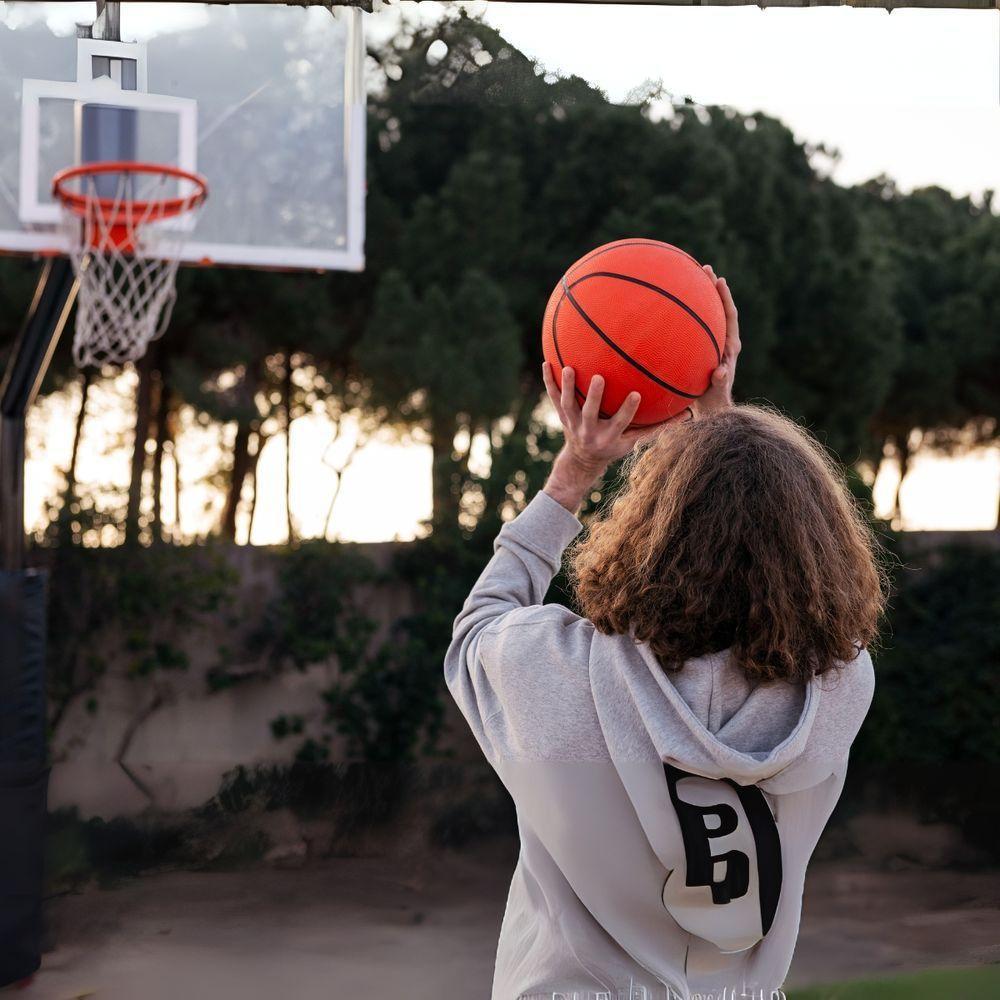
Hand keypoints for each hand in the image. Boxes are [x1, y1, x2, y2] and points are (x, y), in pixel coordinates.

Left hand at [541, 363, 671, 512]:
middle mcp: (589, 431)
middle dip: (593, 397)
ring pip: (568, 404)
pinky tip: (546, 363)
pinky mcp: (561, 416)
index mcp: (609, 437)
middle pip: (590, 413)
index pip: (620, 423)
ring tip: (568, 367)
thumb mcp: (635, 442)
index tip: (636, 394)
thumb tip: (687, 415)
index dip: (627, 410)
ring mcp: (573, 424)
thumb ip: (657, 428)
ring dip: (567, 387)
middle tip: (598, 377)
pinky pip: (553, 397)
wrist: (582, 460)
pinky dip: (549, 382)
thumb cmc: (614, 446)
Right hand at [692, 265, 740, 417]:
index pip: (729, 316)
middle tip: (703, 268)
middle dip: (712, 287)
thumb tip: (720, 372)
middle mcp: (723, 341)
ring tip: (688, 276)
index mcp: (730, 347)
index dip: (725, 298)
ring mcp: (711, 343)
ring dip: (699, 296)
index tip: (719, 280)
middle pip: (718, 308)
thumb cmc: (712, 401)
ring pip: (706, 315)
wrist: (710, 408)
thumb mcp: (715, 393)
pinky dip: (684, 313)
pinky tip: (668, 305)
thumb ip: (719, 382)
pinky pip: (693, 326)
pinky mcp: (700, 348)